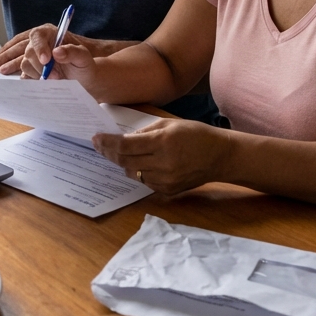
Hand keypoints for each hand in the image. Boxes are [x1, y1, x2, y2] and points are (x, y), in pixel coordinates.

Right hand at [0, 26, 94, 75]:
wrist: (83, 80)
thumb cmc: (84, 65)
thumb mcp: (84, 57)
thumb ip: (73, 52)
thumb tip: (57, 52)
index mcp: (51, 34)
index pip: (37, 36)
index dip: (39, 48)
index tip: (47, 61)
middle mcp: (39, 43)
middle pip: (25, 49)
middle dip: (35, 65)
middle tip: (47, 77)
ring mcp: (33, 56)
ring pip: (19, 60)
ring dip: (23, 70)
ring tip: (11, 73)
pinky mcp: (31, 68)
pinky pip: (19, 69)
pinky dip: (15, 72)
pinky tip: (7, 74)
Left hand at [92, 119, 234, 194]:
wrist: (220, 156)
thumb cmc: (195, 135)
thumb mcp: (169, 124)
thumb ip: (145, 131)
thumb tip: (124, 139)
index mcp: (162, 142)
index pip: (125, 145)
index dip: (107, 143)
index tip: (96, 138)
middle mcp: (162, 163)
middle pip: (124, 161)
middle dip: (109, 153)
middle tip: (100, 145)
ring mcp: (165, 180)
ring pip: (132, 173)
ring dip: (123, 163)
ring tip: (120, 154)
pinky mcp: (168, 190)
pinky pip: (145, 182)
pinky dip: (139, 172)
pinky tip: (140, 164)